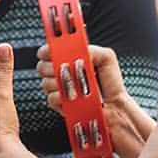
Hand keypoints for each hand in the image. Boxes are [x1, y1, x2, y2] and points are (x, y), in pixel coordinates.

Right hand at [38, 43, 154, 157]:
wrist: (115, 108)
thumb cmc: (112, 85)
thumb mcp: (106, 58)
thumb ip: (91, 49)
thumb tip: (76, 50)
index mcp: (71, 60)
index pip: (49, 51)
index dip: (46, 50)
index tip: (49, 51)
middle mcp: (62, 74)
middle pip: (42, 66)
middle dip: (53, 67)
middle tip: (67, 68)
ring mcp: (59, 89)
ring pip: (46, 83)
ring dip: (60, 83)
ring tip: (77, 86)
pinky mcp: (59, 104)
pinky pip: (51, 98)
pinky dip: (62, 97)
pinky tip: (74, 97)